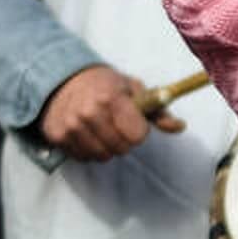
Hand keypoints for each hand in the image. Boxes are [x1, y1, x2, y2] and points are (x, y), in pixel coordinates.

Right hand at [36, 64, 172, 159]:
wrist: (62, 80)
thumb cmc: (104, 85)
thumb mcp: (133, 89)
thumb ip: (157, 111)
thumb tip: (180, 126)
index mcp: (110, 97)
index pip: (137, 136)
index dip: (139, 131)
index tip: (133, 121)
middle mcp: (88, 112)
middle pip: (121, 149)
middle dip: (123, 141)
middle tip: (116, 125)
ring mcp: (70, 125)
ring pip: (102, 156)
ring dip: (105, 147)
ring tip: (100, 129)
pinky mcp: (57, 136)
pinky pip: (83, 157)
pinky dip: (88, 149)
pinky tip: (86, 133)